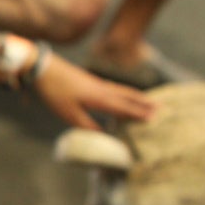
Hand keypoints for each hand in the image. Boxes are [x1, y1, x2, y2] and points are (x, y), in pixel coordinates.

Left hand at [34, 54, 154, 128]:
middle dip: (144, 103)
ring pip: (121, 90)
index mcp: (100, 98)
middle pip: (128, 97)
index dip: (139, 114)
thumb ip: (87, 126)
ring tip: (147, 100)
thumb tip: (103, 136)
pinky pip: (113, 88)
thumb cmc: (55, 92)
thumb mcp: (69, 114)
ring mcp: (96, 83)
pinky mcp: (89, 80)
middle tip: (162, 107)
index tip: (156, 118)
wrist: (42, 67)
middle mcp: (102, 89)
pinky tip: (120, 93)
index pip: (124, 108)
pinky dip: (123, 92)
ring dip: (136, 96)